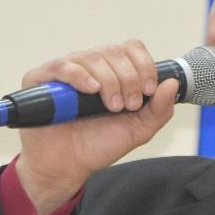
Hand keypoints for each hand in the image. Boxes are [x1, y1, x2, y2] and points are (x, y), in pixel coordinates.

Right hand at [14, 40, 178, 214]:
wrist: (67, 167)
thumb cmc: (98, 145)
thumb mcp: (138, 130)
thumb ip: (159, 109)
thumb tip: (172, 83)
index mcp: (113, 72)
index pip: (131, 48)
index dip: (144, 65)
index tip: (148, 91)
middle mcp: (90, 66)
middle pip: (115, 51)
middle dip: (129, 79)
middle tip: (128, 106)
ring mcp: (66, 71)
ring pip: (93, 56)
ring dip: (110, 81)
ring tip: (111, 107)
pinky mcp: (42, 79)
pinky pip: (63, 65)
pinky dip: (81, 75)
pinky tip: (91, 89)